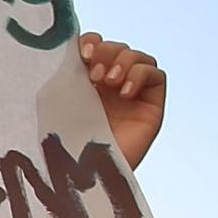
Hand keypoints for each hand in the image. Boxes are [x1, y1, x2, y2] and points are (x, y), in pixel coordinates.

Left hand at [77, 33, 163, 169]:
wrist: (86, 176)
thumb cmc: (66, 142)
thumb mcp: (60, 102)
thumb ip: (66, 74)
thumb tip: (65, 44)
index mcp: (86, 81)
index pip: (96, 46)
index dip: (92, 42)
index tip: (81, 53)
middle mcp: (110, 86)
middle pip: (118, 48)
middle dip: (107, 52)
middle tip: (94, 75)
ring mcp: (132, 94)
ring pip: (138, 57)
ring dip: (123, 61)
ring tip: (109, 83)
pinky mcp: (151, 106)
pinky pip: (156, 75)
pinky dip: (141, 75)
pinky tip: (125, 93)